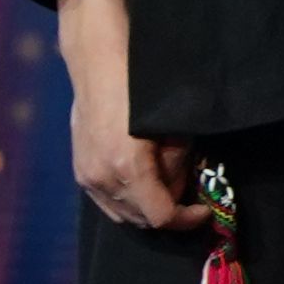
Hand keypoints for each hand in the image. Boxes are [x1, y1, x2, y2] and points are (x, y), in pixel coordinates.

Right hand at [57, 0, 208, 234]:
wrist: (97, 63)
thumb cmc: (142, 87)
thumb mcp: (173, 127)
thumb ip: (177, 165)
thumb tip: (180, 188)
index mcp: (127, 168)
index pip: (161, 216)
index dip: (187, 219)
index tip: (204, 210)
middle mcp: (102, 179)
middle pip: (141, 219)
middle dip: (168, 212)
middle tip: (189, 194)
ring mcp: (86, 176)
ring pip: (122, 213)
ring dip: (147, 208)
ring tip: (167, 186)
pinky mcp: (78, 170)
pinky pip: (106, 201)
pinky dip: (128, 200)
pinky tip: (143, 182)